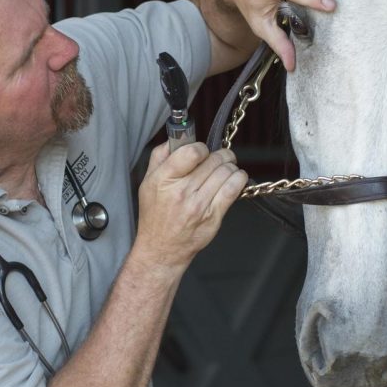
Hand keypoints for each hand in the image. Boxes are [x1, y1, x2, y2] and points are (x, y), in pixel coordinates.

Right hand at [134, 142, 246, 273]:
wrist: (162, 248)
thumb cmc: (155, 215)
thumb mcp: (147, 183)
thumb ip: (160, 156)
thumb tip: (176, 138)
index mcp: (164, 180)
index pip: (192, 152)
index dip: (201, 148)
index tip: (201, 152)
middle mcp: (182, 192)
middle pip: (213, 160)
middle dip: (219, 155)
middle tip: (218, 158)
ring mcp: (199, 205)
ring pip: (226, 171)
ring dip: (229, 166)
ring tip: (225, 169)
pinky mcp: (214, 216)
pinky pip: (234, 188)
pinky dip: (238, 178)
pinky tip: (234, 178)